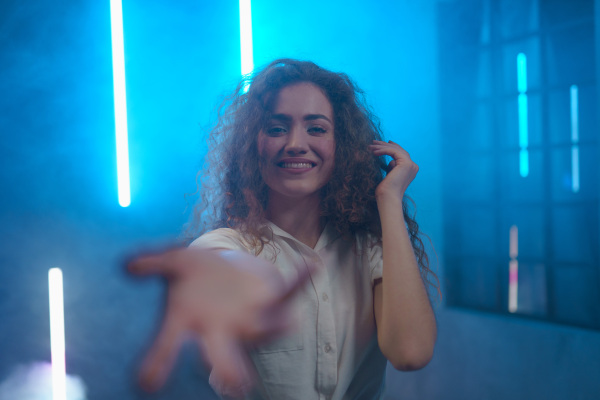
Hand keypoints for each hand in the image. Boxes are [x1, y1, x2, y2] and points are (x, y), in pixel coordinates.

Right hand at [127, 247, 310, 393]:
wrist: (225, 271)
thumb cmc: (196, 273)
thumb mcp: (175, 261)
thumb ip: (153, 263)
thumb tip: (127, 264)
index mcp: (190, 323)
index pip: (168, 348)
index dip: (158, 363)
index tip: (146, 382)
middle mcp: (222, 331)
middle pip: (224, 357)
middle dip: (230, 370)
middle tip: (234, 385)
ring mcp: (250, 320)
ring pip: (263, 331)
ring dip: (272, 328)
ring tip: (287, 322)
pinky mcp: (273, 302)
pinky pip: (289, 293)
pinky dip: (300, 280)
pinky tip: (314, 265)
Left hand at [369, 140, 418, 199]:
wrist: (388, 198)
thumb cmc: (386, 191)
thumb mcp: (390, 175)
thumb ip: (392, 167)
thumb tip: (391, 161)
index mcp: (411, 169)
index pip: (401, 153)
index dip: (392, 147)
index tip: (381, 142)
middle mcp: (413, 166)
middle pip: (398, 150)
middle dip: (385, 145)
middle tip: (373, 141)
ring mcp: (411, 164)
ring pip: (395, 149)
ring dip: (381, 146)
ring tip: (370, 146)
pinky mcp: (406, 163)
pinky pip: (393, 152)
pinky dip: (383, 150)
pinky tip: (374, 152)